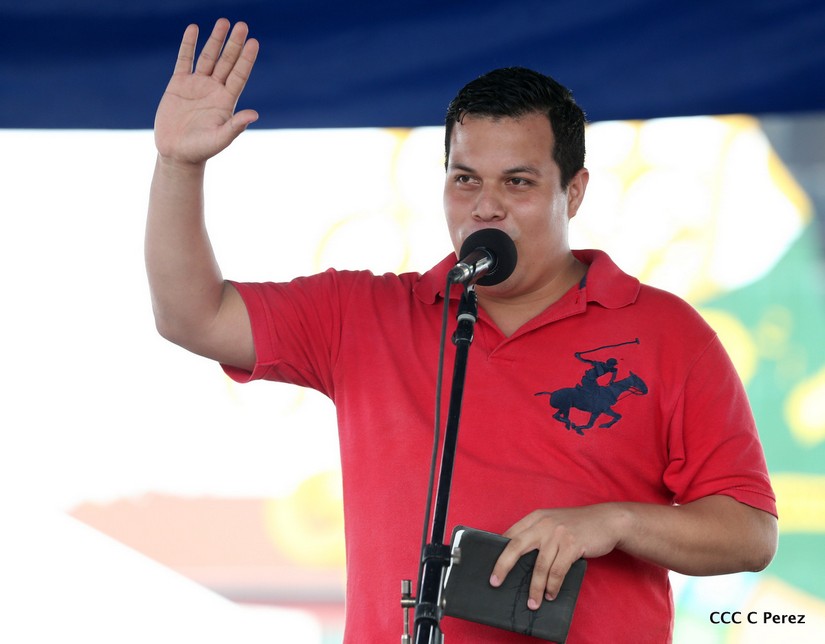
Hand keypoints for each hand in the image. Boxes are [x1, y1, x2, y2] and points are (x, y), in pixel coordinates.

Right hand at [154, 19, 258, 164]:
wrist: (177, 153)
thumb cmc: (201, 150)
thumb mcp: (220, 139)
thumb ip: (236, 126)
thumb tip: (254, 115)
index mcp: (226, 101)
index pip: (239, 75)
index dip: (246, 59)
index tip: (254, 42)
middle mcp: (214, 89)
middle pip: (227, 62)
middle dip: (234, 44)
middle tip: (242, 25)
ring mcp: (197, 85)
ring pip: (209, 57)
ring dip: (215, 40)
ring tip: (223, 22)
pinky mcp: (178, 84)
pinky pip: (185, 59)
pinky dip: (189, 44)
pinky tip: (194, 29)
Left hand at [490, 505, 625, 609]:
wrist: (607, 520)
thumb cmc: (578, 525)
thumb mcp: (553, 522)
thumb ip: (538, 533)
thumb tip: (519, 558)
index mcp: (536, 517)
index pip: (511, 534)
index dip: (500, 551)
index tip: (492, 567)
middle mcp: (544, 523)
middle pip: (517, 546)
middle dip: (504, 566)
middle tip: (495, 582)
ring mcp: (558, 534)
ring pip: (539, 565)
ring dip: (535, 587)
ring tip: (532, 602)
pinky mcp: (572, 544)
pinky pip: (558, 571)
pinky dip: (553, 586)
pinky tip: (551, 595)